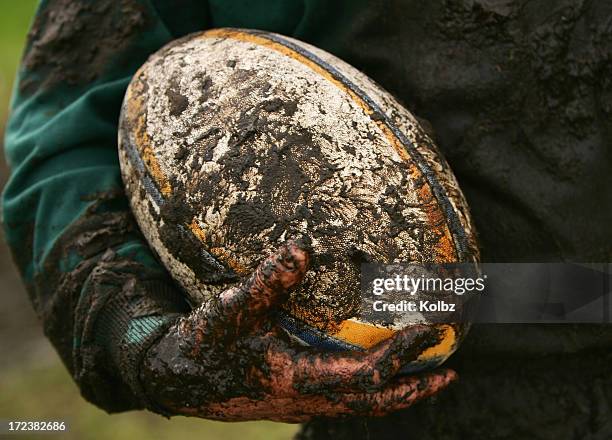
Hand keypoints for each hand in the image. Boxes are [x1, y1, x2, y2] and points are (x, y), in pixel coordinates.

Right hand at [140, 240, 456, 421]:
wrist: (177, 380)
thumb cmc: (204, 345)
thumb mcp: (232, 309)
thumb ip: (267, 280)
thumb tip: (303, 248)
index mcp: (301, 379)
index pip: (369, 373)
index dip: (403, 353)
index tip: (430, 330)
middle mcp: (308, 399)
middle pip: (375, 403)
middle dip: (415, 388)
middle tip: (449, 373)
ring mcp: (302, 404)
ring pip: (361, 407)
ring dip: (397, 393)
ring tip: (425, 378)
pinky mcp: (294, 399)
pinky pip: (344, 402)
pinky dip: (370, 391)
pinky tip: (372, 374)